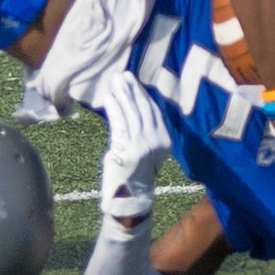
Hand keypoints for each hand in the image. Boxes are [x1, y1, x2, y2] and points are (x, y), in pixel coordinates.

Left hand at [95, 71, 171, 228]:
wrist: (130, 199)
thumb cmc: (134, 172)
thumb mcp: (144, 150)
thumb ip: (141, 130)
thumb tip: (132, 104)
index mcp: (165, 141)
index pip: (154, 111)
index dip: (142, 94)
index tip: (132, 81)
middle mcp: (157, 142)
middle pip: (143, 109)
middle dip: (132, 90)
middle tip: (121, 75)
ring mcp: (143, 146)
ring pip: (132, 114)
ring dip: (122, 95)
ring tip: (114, 82)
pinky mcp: (127, 150)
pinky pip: (120, 124)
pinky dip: (114, 109)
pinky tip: (108, 98)